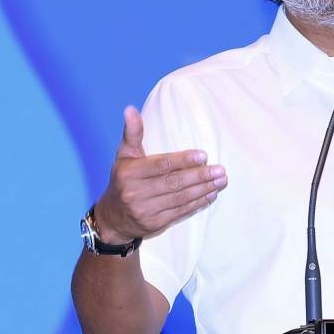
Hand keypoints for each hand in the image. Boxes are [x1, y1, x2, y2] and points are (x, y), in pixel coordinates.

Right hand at [92, 106, 227, 243]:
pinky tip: (211, 195)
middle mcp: (135, 192)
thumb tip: (130, 109)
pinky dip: (198, 204)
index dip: (183, 160)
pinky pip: (180, 212)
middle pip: (174, 183)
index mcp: (128, 173)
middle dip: (200, 176)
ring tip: (221, 181)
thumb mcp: (124, 155)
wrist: (112, 217)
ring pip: (180, 198)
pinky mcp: (154, 224)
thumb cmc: (123, 179)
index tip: (204, 156)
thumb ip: (132, 133)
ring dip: (204, 190)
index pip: (161, 165)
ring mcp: (145, 211)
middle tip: (220, 170)